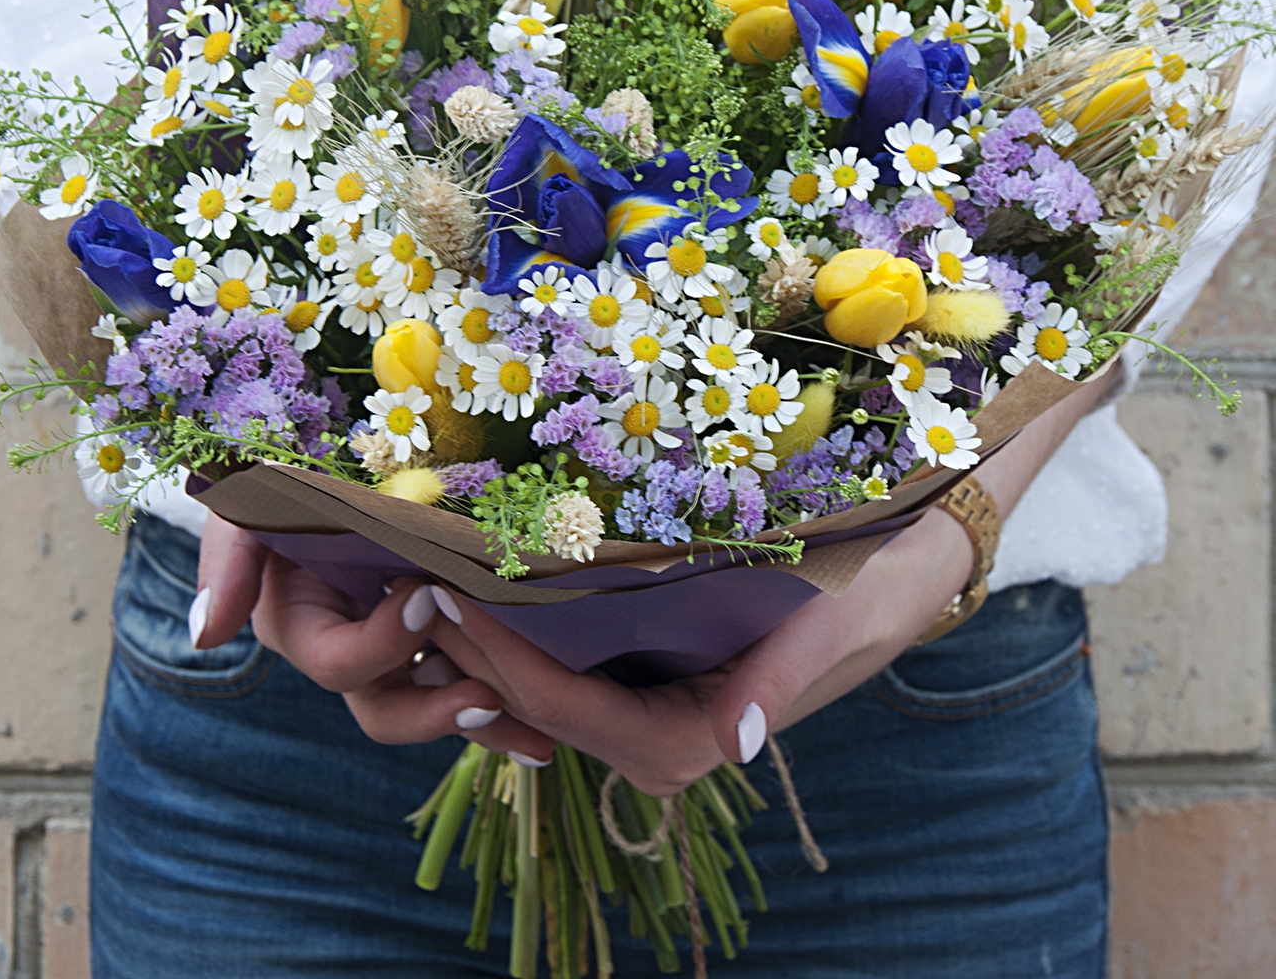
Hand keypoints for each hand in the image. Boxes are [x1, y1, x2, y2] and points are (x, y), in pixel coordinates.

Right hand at [192, 511, 553, 764]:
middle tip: (485, 699)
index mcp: (303, 626)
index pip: (337, 662)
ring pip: (437, 709)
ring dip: (484, 726)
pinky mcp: (448, 637)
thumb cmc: (299, 476)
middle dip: (434, 715)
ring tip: (537, 742)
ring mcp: (402, 649)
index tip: (426, 595)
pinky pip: (475, 682)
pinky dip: (510, 706)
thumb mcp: (254, 504)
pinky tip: (547, 734)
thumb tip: (207, 635)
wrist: (364, 449)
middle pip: (385, 710)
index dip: (380, 642)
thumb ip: (230, 560)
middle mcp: (351, 649)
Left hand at [393, 508, 971, 795]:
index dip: (500, 657)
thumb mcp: (829, 627)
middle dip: (473, 649)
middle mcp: (661, 735)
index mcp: (694, 737)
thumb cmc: (871, 589)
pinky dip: (522, 629)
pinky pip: (567, 663)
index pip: (568, 705)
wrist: (905, 566)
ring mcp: (651, 705)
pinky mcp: (651, 672)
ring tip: (426, 573)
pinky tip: (485, 580)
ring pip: (544, 686)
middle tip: (406, 577)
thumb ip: (776, 686)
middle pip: (539, 701)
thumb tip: (735, 746)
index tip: (443, 594)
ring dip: (487, 640)